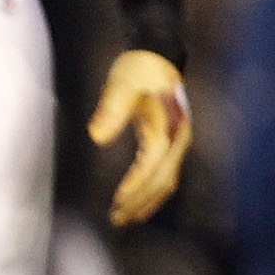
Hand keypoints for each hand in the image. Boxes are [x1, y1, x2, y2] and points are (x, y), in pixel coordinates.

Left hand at [88, 48, 190, 225]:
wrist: (158, 54)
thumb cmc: (138, 69)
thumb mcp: (120, 85)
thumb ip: (109, 110)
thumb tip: (96, 137)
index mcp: (169, 126)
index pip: (152, 163)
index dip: (136, 183)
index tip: (117, 200)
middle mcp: (179, 138)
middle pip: (162, 179)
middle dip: (140, 202)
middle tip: (116, 220)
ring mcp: (179, 141)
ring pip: (167, 181)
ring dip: (147, 202)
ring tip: (124, 219)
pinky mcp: (173, 142)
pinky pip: (165, 173)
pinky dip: (153, 191)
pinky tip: (137, 201)